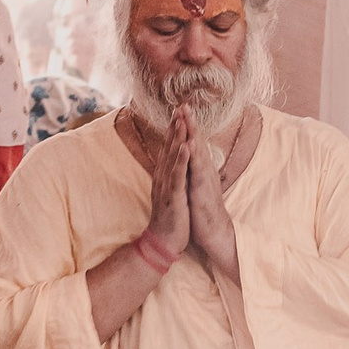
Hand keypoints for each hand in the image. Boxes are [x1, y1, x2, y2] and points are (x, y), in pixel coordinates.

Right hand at [142, 107, 193, 262]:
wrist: (163, 242)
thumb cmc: (171, 218)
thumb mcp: (171, 193)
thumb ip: (172, 177)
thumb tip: (175, 165)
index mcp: (165, 176)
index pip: (169, 148)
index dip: (174, 129)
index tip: (179, 112)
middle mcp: (163, 177)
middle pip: (169, 147)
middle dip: (175, 126)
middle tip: (180, 106)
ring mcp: (167, 186)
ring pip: (172, 157)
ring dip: (176, 138)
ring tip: (181, 120)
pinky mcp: (173, 196)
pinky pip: (178, 175)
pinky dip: (181, 160)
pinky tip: (185, 147)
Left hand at [183, 108, 239, 283]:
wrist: (213, 231)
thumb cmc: (202, 209)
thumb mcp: (195, 186)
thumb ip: (193, 171)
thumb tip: (189, 159)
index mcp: (200, 169)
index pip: (192, 143)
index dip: (187, 126)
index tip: (180, 109)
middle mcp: (204, 170)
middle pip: (197, 141)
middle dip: (190, 122)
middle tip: (183, 104)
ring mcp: (205, 178)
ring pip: (199, 151)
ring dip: (193, 132)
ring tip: (188, 116)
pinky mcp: (204, 189)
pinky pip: (199, 169)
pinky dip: (195, 155)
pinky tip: (191, 143)